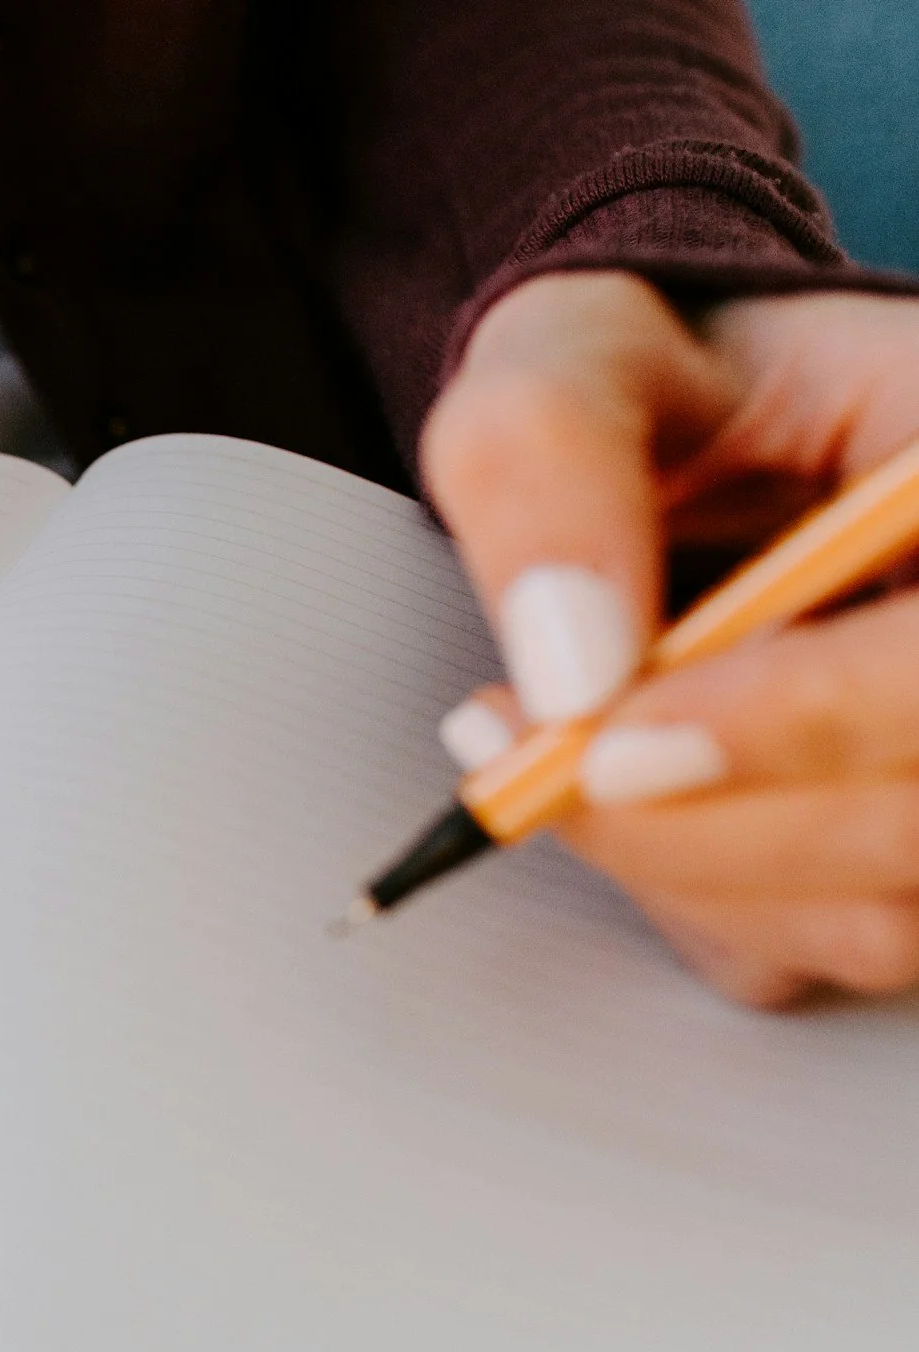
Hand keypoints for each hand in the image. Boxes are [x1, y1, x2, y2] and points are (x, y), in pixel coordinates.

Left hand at [422, 271, 918, 1005]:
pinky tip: (623, 795)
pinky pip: (821, 951)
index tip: (611, 740)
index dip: (804, 716)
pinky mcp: (908, 857)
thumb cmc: (656, 382)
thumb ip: (545, 461)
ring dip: (682, 862)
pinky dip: (695, 900)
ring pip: (881, 913)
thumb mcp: (569, 356)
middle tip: (517, 750)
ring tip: (545, 749)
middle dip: (697, 815)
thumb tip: (571, 667)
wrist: (684, 439)